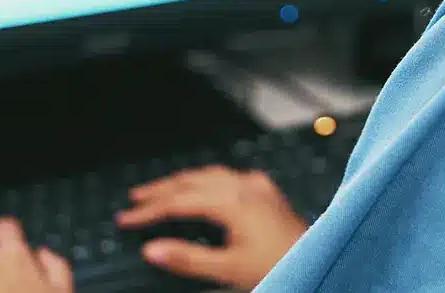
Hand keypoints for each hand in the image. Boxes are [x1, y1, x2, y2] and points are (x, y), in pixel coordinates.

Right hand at [118, 165, 308, 292]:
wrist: (319, 260)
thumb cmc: (278, 265)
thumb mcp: (228, 270)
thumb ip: (187, 258)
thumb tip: (151, 249)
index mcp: (232, 200)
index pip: (179, 201)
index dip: (149, 210)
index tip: (125, 218)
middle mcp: (245, 186)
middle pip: (192, 180)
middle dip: (161, 189)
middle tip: (135, 198)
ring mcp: (258, 186)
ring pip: (210, 174)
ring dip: (183, 181)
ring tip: (162, 190)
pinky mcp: (267, 192)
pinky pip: (230, 177)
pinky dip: (207, 180)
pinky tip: (205, 187)